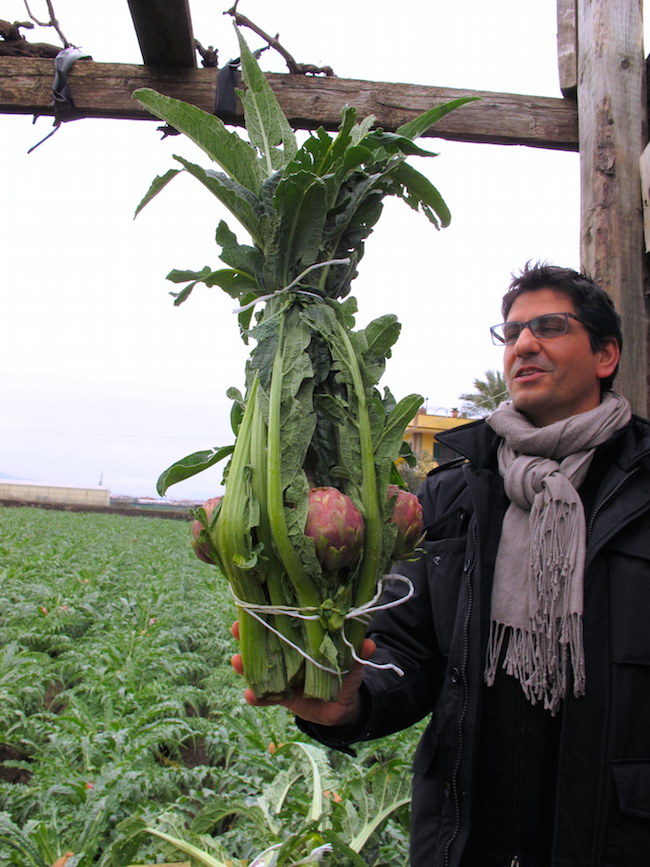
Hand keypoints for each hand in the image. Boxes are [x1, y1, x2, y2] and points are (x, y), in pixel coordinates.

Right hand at [231, 621, 375, 726]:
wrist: (342, 706)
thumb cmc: (345, 672)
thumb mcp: (353, 660)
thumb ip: (358, 652)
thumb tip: (369, 644)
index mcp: (300, 637)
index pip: (280, 619)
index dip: (266, 610)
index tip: (254, 602)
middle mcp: (285, 651)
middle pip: (260, 638)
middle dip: (245, 632)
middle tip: (236, 627)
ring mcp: (279, 674)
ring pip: (255, 665)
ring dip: (243, 663)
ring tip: (236, 661)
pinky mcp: (278, 697)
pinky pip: (262, 696)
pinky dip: (255, 695)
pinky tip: (250, 695)